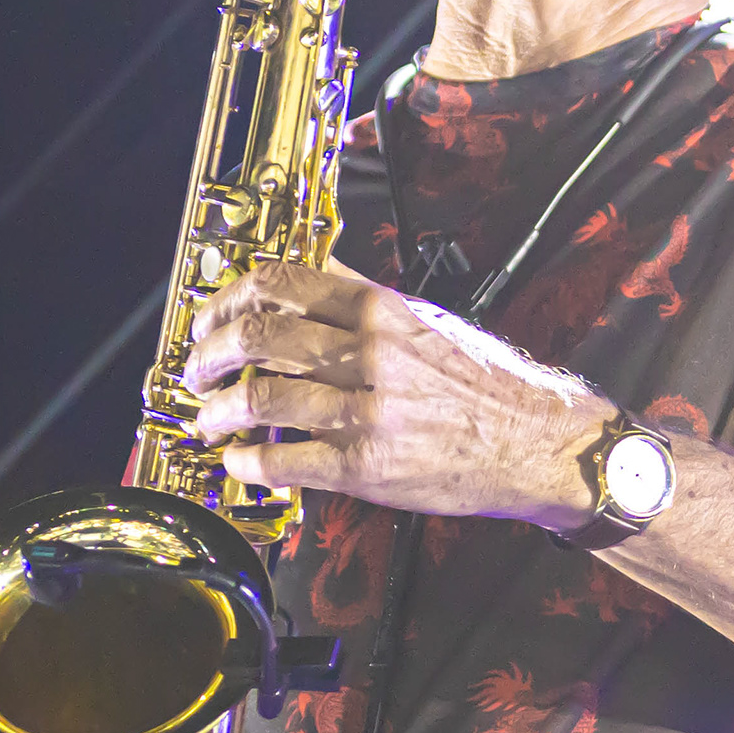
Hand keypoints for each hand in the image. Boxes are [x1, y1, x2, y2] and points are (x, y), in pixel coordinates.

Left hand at [182, 261, 609, 527]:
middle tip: (196, 372)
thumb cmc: (487, 383)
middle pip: (255, 337)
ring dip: (216, 413)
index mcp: (378, 309)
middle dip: (207, 356)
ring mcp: (364, 411)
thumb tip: (314, 267)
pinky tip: (238, 463)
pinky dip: (247, 463)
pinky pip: (284, 462)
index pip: (279, 284)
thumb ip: (365, 296)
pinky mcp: (366, 466)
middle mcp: (367, 353)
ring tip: (207, 422)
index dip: (227, 300)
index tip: (210, 319)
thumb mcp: (427, 318)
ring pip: (259, 399)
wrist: (537, 442)